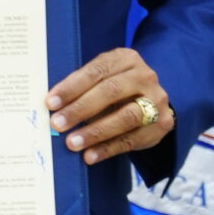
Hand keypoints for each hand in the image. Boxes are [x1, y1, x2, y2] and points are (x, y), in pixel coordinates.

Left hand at [48, 48, 172, 165]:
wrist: (151, 103)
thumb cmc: (115, 90)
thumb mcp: (101, 80)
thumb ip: (81, 87)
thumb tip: (51, 106)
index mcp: (125, 58)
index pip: (96, 71)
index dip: (72, 87)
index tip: (51, 102)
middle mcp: (144, 76)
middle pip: (111, 91)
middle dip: (81, 108)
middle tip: (57, 123)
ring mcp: (157, 100)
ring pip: (126, 116)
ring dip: (96, 131)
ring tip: (72, 143)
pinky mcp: (162, 124)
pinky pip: (132, 139)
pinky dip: (108, 148)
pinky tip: (90, 155)